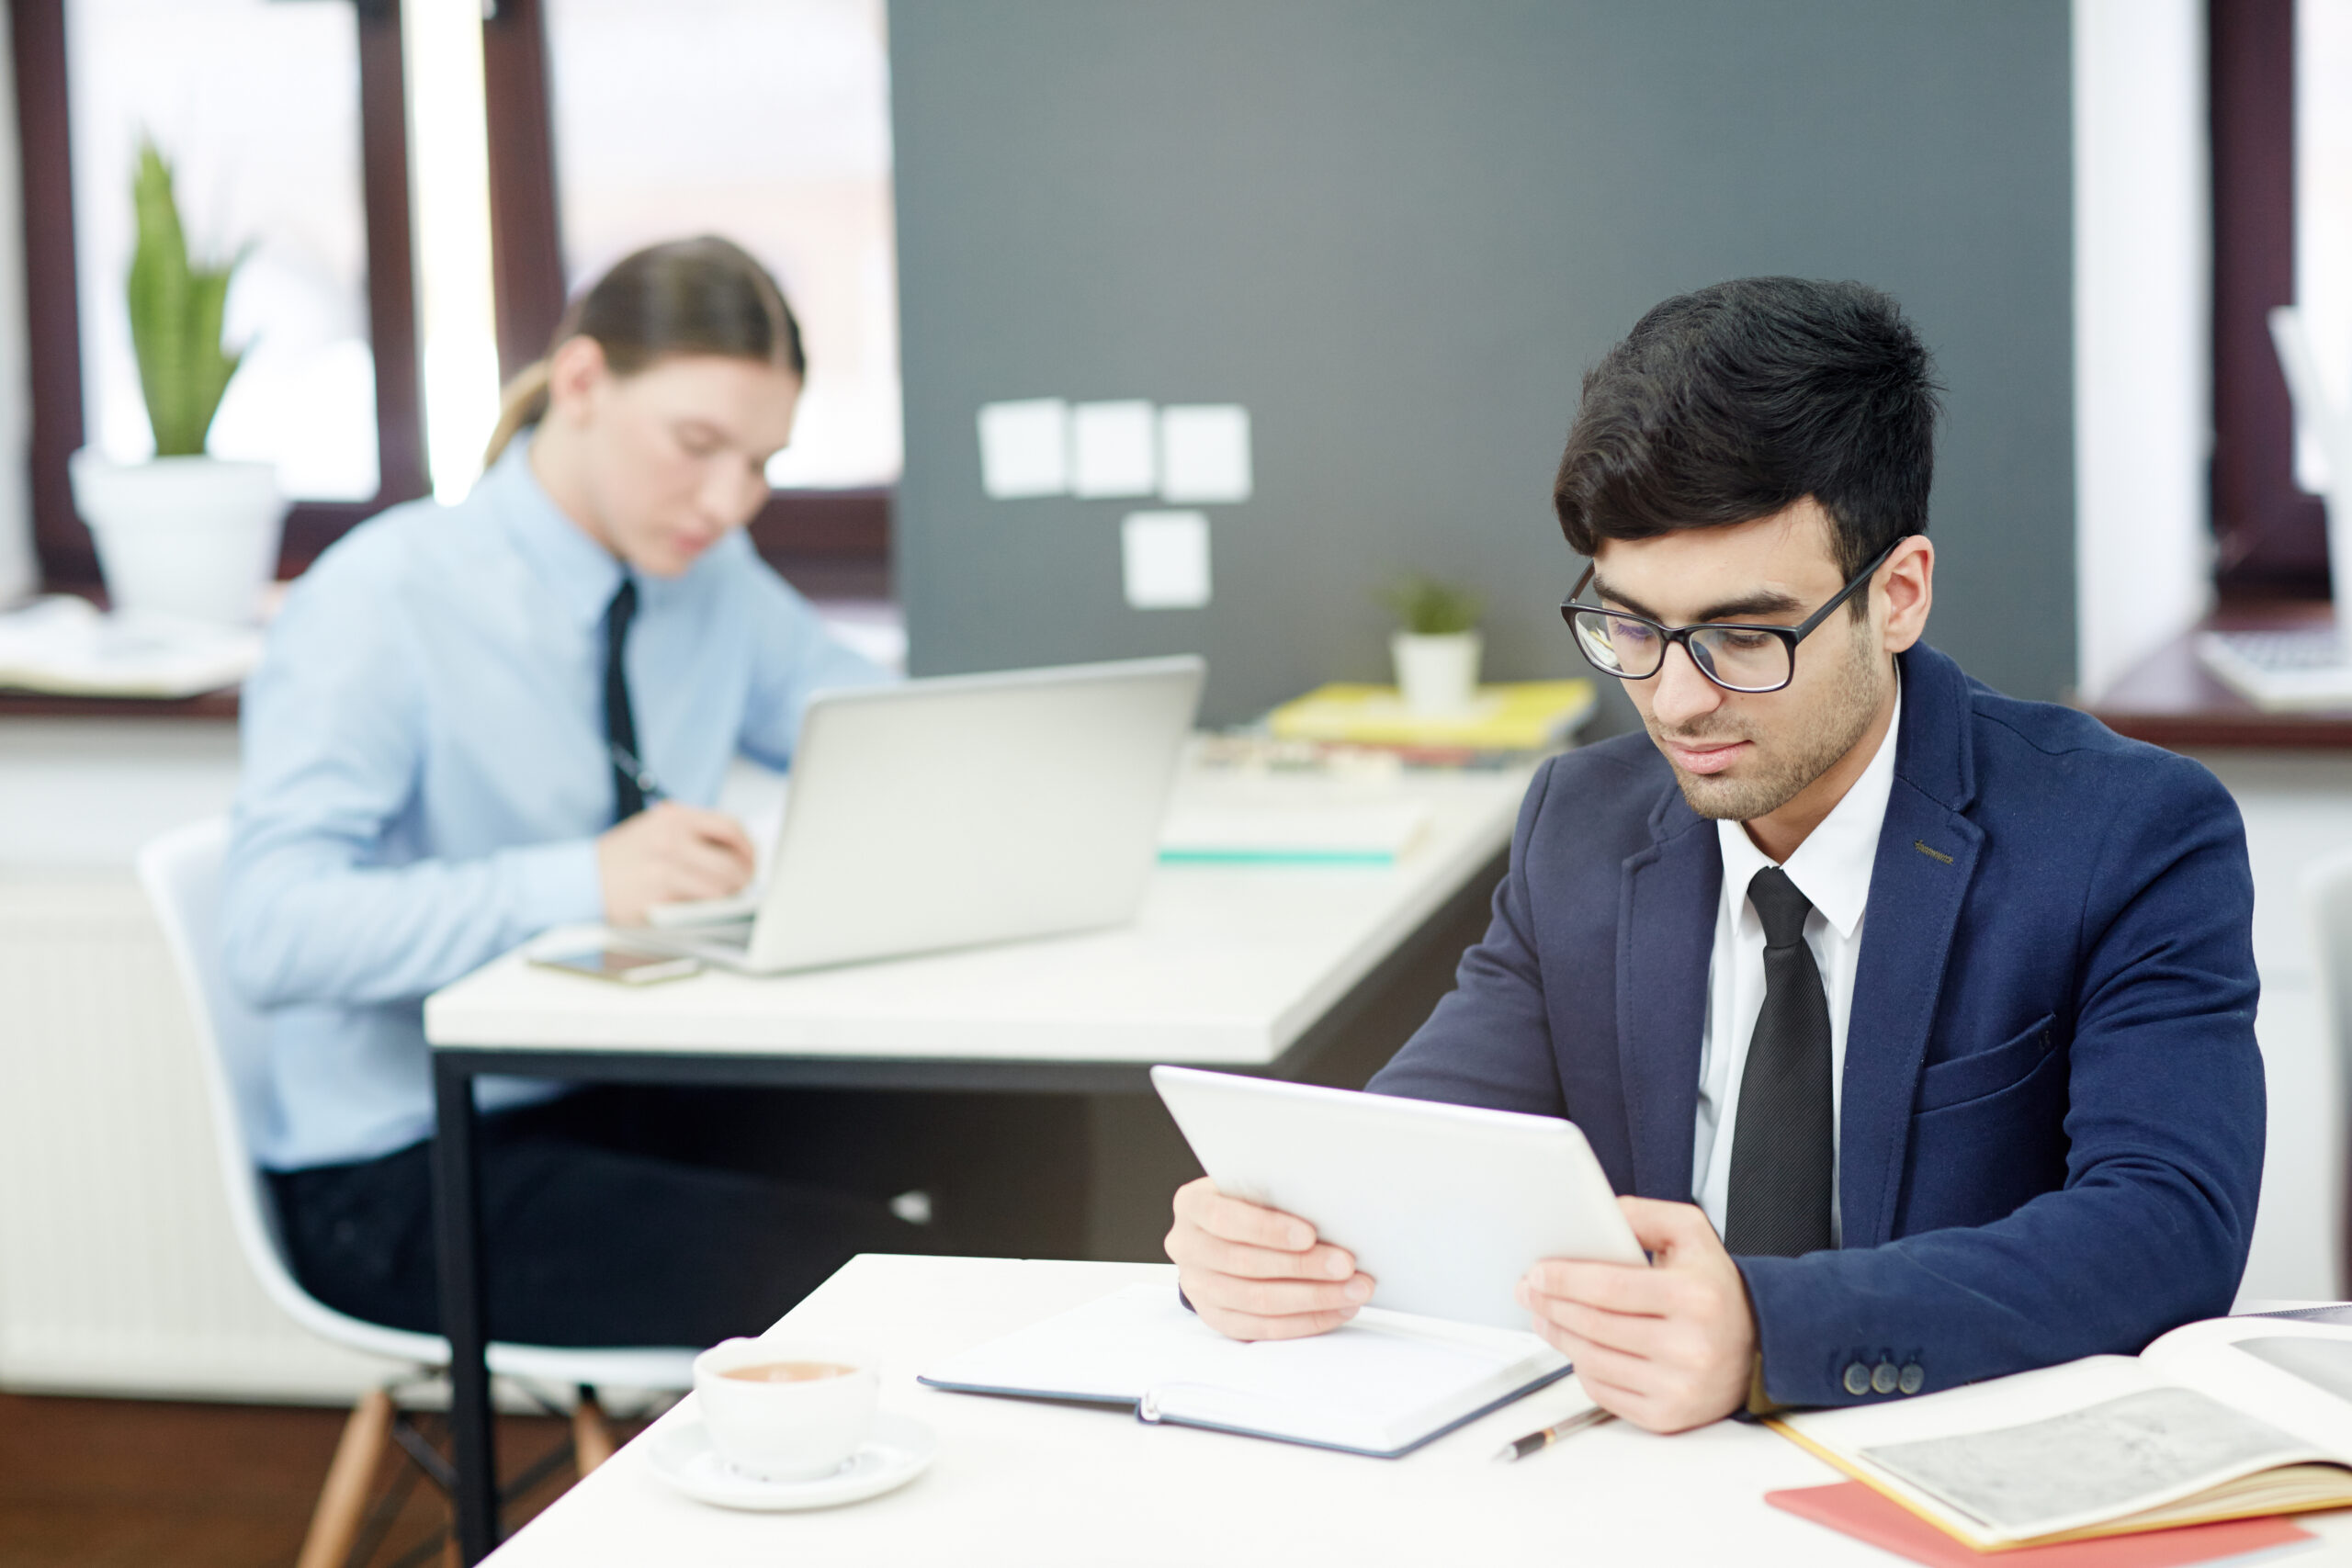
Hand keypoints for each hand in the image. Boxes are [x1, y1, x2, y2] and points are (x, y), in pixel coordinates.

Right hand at [595, 802, 756, 924]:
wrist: (579, 882)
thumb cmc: (618, 861)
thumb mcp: (653, 830)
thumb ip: (690, 833)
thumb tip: (735, 850)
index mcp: (673, 818)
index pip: (730, 827)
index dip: (748, 848)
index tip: (750, 861)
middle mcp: (671, 839)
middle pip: (733, 861)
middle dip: (744, 878)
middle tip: (742, 888)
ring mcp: (666, 868)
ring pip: (723, 887)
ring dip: (730, 897)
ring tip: (724, 901)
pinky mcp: (659, 897)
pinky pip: (702, 907)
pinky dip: (710, 910)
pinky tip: (703, 910)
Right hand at [1164, 1177, 1375, 1339]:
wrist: (1219, 1233)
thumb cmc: (1247, 1203)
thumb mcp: (1251, 1187)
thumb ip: (1276, 1196)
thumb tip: (1332, 1213)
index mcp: (1192, 1206)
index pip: (1226, 1219)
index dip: (1269, 1229)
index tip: (1310, 1235)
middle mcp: (1187, 1247)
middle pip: (1247, 1264)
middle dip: (1303, 1266)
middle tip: (1347, 1266)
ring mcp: (1197, 1287)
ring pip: (1258, 1300)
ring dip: (1313, 1298)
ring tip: (1353, 1291)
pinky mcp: (1216, 1317)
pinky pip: (1262, 1328)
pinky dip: (1304, 1322)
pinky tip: (1336, 1311)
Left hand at [1517, 1197, 1755, 1433]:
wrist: (1758, 1345)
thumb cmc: (1715, 1288)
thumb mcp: (1691, 1233)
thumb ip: (1643, 1215)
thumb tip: (1597, 1213)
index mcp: (1695, 1298)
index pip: (1610, 1288)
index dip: (1564, 1279)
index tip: (1536, 1272)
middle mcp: (1690, 1347)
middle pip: (1594, 1325)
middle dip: (1550, 1305)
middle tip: (1529, 1290)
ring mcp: (1678, 1387)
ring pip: (1592, 1360)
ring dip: (1557, 1336)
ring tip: (1544, 1316)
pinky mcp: (1667, 1417)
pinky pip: (1603, 1392)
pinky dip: (1581, 1367)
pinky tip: (1576, 1347)